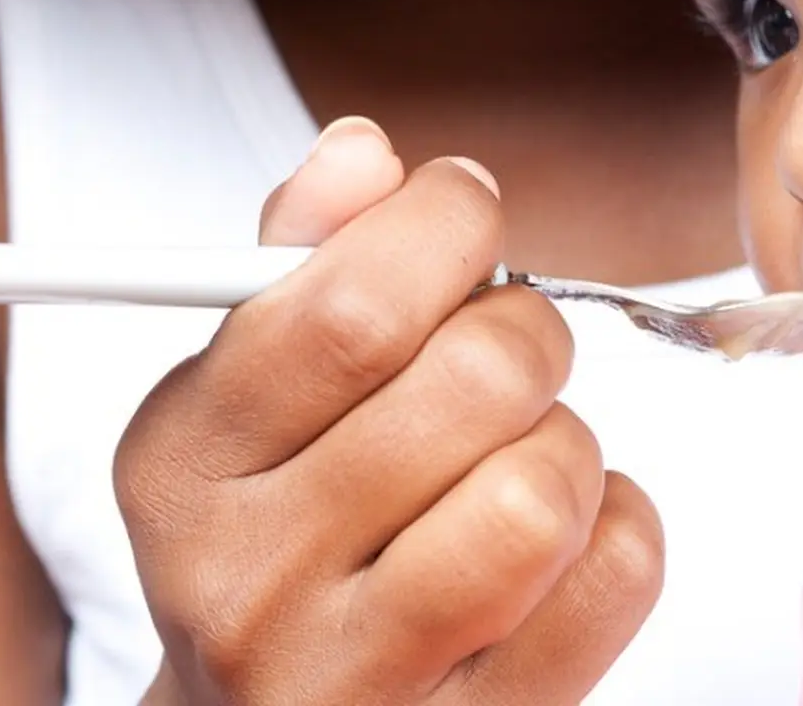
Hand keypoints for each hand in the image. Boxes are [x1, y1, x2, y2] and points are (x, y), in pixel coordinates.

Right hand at [117, 118, 663, 705]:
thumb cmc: (281, 528)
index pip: (353, 303)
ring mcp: (356, 680)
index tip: (465, 207)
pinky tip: (559, 538)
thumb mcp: (249, 393)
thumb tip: (364, 150)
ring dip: (566, 441)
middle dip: (523, 329)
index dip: (447, 220)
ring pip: (548, 486)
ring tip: (515, 456)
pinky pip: (616, 576)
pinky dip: (618, 525)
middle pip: (477, 379)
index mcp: (184, 462)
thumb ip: (303, 257)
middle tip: (499, 350)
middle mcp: (249, 580)